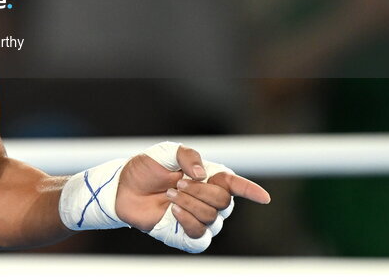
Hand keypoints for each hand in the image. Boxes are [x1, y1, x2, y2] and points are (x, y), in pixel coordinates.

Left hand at [117, 142, 269, 241]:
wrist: (123, 188)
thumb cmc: (146, 169)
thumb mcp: (166, 152)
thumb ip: (188, 156)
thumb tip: (204, 175)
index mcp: (209, 178)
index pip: (235, 185)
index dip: (250, 190)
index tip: (265, 198)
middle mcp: (208, 200)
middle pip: (224, 202)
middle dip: (200, 191)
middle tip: (176, 183)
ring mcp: (199, 219)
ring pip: (212, 218)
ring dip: (189, 203)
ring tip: (169, 194)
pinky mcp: (186, 235)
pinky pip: (200, 235)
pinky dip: (187, 221)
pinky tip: (172, 210)